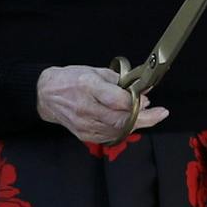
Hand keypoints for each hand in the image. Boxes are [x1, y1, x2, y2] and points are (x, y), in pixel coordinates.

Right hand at [37, 65, 166, 144]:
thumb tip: (143, 89)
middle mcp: (86, 107)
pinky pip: (110, 136)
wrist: (46, 95)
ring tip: (147, 116)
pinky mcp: (84, 134)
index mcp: (88, 86)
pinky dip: (123, 130)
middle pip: (121, 119)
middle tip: (160, 114)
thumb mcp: (95, 71)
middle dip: (145, 118)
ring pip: (118, 130)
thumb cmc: (71, 79)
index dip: (136, 102)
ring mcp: (84, 124)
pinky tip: (129, 122)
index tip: (147, 100)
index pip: (117, 100)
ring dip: (136, 124)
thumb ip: (120, 81)